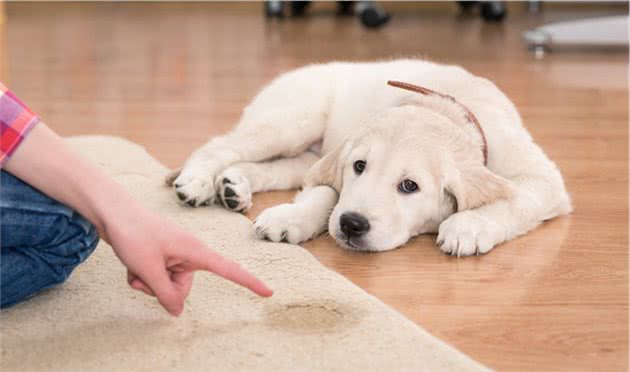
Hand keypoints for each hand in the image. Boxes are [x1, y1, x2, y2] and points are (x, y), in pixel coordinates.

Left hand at [103, 206, 272, 315]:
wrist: (112, 212)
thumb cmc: (133, 234)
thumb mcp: (148, 270)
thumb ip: (165, 294)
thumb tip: (177, 311)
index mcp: (196, 251)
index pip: (229, 270)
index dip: (249, 282)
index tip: (269, 292)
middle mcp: (189, 254)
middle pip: (183, 288)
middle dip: (162, 289)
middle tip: (144, 274)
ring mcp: (174, 255)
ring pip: (166, 285)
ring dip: (148, 282)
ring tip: (135, 266)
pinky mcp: (162, 256)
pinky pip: (156, 277)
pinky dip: (142, 276)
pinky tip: (131, 264)